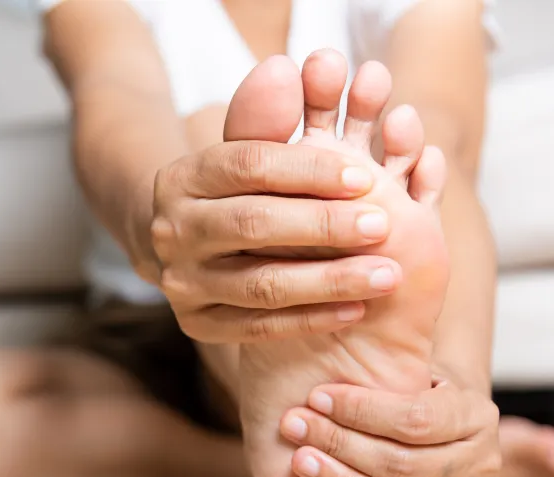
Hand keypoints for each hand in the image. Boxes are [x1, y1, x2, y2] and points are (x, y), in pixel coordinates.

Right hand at [149, 140, 404, 342]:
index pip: (247, 166)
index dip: (308, 169)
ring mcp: (180, 282)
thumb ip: (266, 116)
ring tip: (387, 273)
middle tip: (383, 225)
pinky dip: (310, 319)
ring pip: (259, 283)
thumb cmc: (232, 192)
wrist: (186, 247)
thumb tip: (283, 68)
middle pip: (251, 225)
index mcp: (180, 179)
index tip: (365, 177)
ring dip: (329, 280)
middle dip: (323, 225)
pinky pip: (258, 327)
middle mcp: (171, 231)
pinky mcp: (196, 324)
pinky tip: (356, 308)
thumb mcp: (243, 151)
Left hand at [278, 378, 500, 476]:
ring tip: (302, 464)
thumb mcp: (412, 371)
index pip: (414, 418)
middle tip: (294, 427)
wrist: (443, 428)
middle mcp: (481, 463)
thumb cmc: (411, 394)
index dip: (360, 410)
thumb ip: (386, 363)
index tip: (315, 397)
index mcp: (474, 415)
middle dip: (340, 444)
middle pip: (403, 465)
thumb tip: (335, 324)